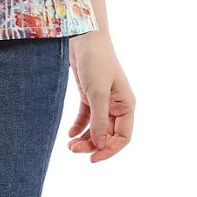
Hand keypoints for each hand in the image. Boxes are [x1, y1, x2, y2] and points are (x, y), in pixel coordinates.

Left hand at [65, 32, 134, 162]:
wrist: (83, 37)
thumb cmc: (96, 61)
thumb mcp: (98, 93)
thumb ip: (99, 120)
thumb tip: (100, 144)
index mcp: (127, 105)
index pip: (123, 137)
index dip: (109, 150)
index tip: (93, 159)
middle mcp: (117, 105)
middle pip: (107, 135)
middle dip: (93, 145)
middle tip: (73, 150)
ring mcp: (103, 101)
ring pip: (96, 128)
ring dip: (85, 138)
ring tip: (70, 145)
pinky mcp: (89, 95)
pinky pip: (86, 117)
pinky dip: (79, 127)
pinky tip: (70, 134)